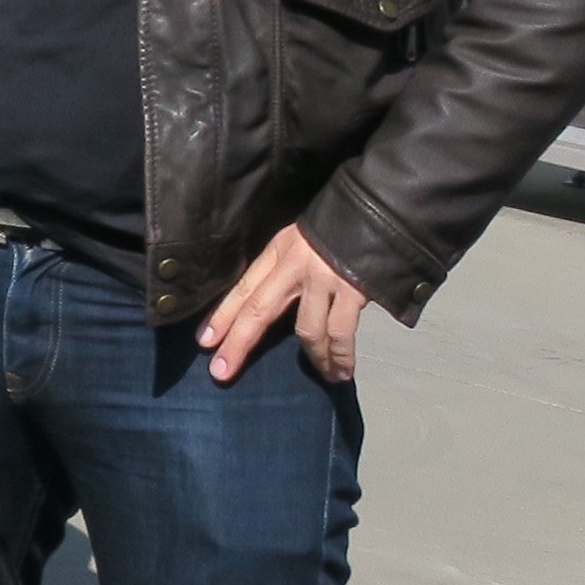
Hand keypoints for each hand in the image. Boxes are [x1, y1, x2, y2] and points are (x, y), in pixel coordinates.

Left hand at [197, 223, 367, 382]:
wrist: (380, 207)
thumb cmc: (339, 226)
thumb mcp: (300, 239)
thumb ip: (285, 269)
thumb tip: (269, 304)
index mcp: (278, 252)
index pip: (243, 288)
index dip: (222, 316)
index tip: (204, 341)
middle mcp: (295, 266)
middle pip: (258, 310)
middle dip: (238, 343)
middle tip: (220, 372)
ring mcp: (324, 279)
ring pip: (307, 330)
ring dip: (313, 359)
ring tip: (323, 377)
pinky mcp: (354, 291)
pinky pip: (341, 332)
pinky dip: (341, 356)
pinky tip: (341, 373)